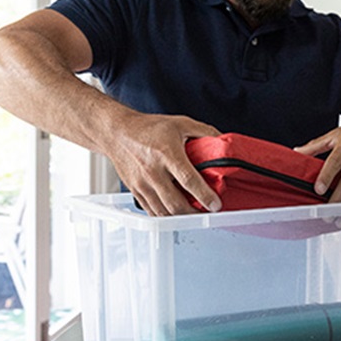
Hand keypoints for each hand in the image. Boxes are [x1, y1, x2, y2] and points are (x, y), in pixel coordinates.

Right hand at [104, 112, 222, 215]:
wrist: (117, 133)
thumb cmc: (149, 127)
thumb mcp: (180, 123)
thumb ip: (204, 131)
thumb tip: (223, 140)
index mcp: (167, 154)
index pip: (188, 180)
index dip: (204, 195)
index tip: (216, 205)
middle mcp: (153, 172)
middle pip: (175, 202)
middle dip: (195, 213)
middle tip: (208, 212)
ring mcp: (142, 184)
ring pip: (163, 211)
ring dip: (181, 217)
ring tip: (195, 214)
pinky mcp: (135, 191)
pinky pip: (152, 211)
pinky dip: (166, 216)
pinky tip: (177, 213)